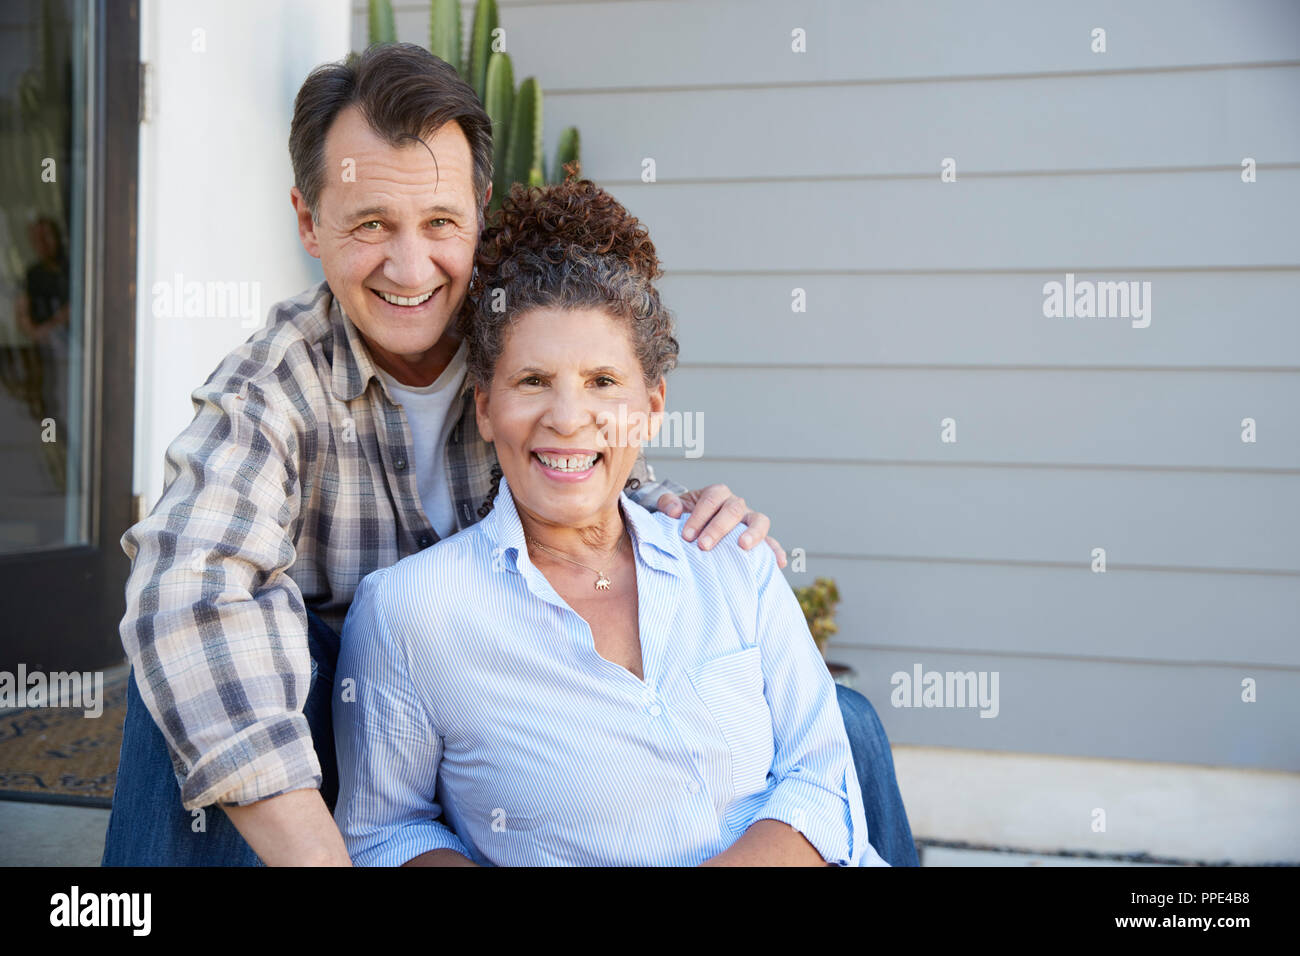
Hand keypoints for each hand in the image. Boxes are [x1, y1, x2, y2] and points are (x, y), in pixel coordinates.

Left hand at [657, 485, 786, 568]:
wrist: (695, 526)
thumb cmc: (685, 517)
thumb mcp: (673, 506)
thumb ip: (667, 502)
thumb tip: (673, 511)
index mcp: (716, 494)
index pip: (710, 500)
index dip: (698, 517)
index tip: (686, 536)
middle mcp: (736, 504)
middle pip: (733, 509)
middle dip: (718, 528)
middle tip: (704, 546)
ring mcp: (749, 520)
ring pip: (759, 520)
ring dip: (753, 533)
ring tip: (744, 546)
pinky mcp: (758, 537)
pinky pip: (771, 542)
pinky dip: (776, 550)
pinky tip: (779, 563)